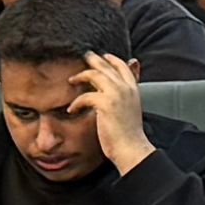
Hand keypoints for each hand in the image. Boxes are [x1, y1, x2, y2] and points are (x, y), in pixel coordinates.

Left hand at [81, 52, 154, 172]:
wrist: (131, 148)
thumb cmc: (128, 133)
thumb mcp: (130, 109)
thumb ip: (125, 96)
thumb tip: (118, 92)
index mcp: (133, 89)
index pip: (123, 67)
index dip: (112, 60)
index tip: (103, 56)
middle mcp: (126, 88)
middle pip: (107, 67)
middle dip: (94, 60)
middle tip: (84, 56)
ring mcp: (116, 94)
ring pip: (95, 75)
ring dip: (81, 76)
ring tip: (71, 80)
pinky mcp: (105, 104)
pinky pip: (85, 96)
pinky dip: (76, 103)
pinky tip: (71, 110)